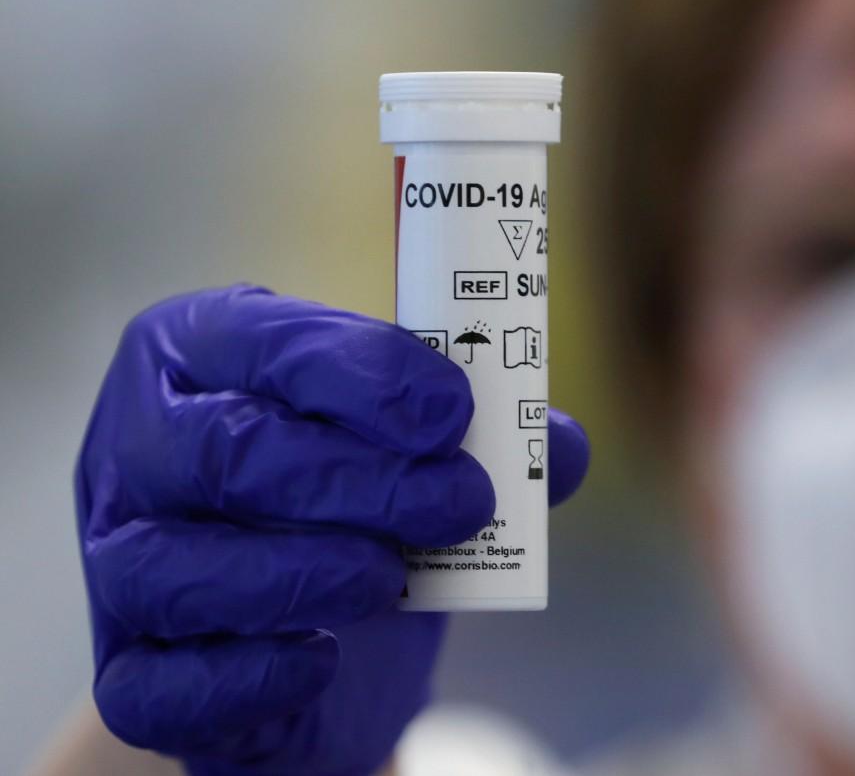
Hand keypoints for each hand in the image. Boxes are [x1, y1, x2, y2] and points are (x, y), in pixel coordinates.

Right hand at [75, 285, 589, 775]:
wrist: (311, 628)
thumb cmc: (355, 500)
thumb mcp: (418, 446)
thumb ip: (498, 436)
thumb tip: (559, 450)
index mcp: (203, 353)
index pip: (269, 343)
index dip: (366, 375)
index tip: (455, 414)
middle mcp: (139, 447)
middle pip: (225, 453)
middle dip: (358, 480)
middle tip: (458, 502)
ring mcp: (118, 561)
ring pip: (172, 568)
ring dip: (304, 574)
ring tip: (389, 581)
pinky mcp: (126, 670)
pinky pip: (155, 687)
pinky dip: (249, 676)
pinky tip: (320, 661)